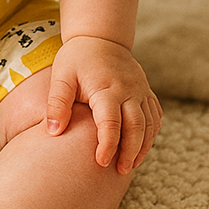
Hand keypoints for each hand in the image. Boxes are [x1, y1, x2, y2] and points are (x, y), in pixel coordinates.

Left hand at [45, 35, 161, 174]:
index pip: (111, 122)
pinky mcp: (146, 91)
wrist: (100, 37)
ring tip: (130, 165)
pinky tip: (141, 147)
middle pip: (137, 127)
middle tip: (119, 171)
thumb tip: (53, 131)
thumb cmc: (76, 58)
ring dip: (143, 147)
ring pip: (150, 124)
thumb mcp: (61, 76)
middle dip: (130, 152)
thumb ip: (57, 103)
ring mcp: (141, 90)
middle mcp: (129, 90)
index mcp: (107, 87)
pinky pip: (155, 116)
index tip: (101, 163)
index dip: (108, 145)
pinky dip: (151, 134)